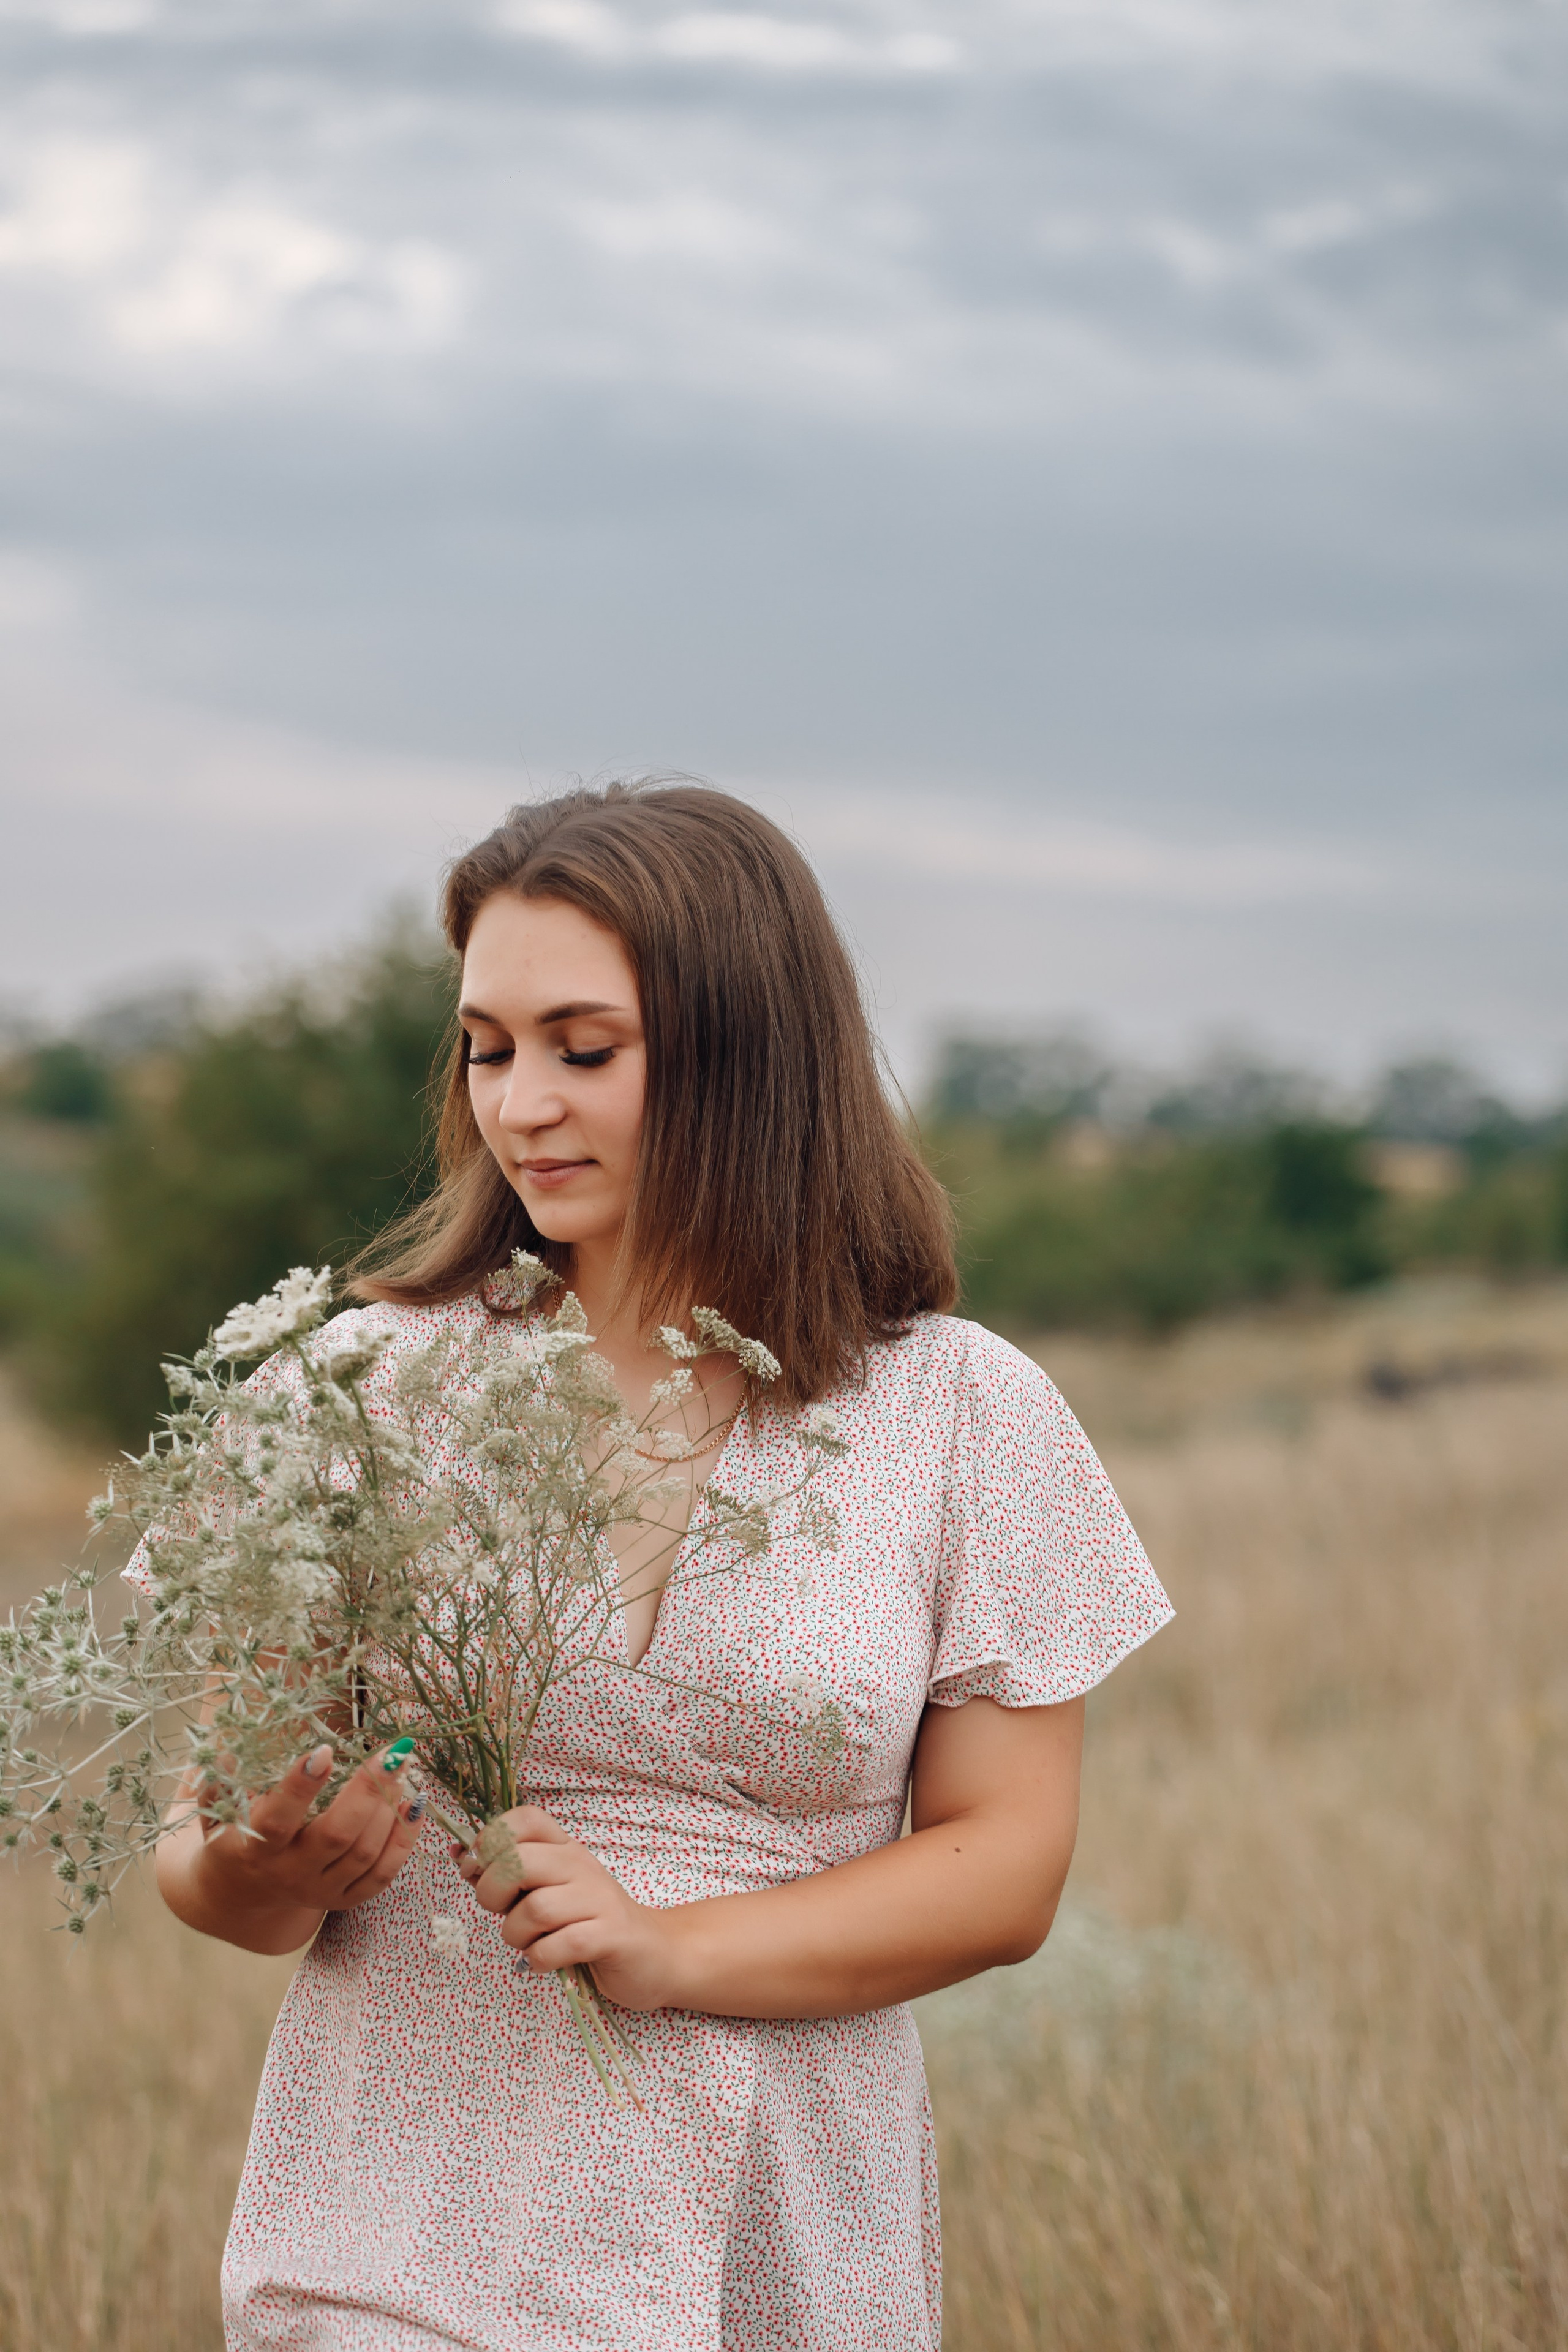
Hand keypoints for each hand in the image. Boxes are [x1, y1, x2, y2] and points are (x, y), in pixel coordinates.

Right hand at [177, 1742, 426, 1940]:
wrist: (239, 1895)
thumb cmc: (231, 1836)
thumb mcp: (216, 1810)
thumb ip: (221, 1783)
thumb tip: (229, 1753)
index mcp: (254, 1850)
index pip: (278, 1822)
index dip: (300, 1787)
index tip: (325, 1750)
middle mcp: (290, 1874)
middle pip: (336, 1837)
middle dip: (368, 1791)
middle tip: (391, 1754)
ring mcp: (320, 1891)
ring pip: (364, 1854)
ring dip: (389, 1809)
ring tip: (401, 1769)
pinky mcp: (343, 1900)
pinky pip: (382, 1876)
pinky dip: (404, 1841)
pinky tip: (415, 1806)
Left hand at [458, 1806, 681, 2011]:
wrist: (655, 1954)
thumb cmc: (590, 1923)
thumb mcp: (549, 1890)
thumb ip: (509, 1876)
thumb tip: (460, 1855)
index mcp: (565, 1848)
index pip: (524, 1819)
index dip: (490, 1840)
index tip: (479, 1870)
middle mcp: (581, 1865)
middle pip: (519, 1862)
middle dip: (493, 1893)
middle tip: (501, 1913)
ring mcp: (598, 1900)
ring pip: (535, 1909)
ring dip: (516, 1935)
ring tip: (528, 1943)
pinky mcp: (610, 1936)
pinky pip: (557, 1945)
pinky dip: (539, 1960)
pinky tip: (543, 1962)